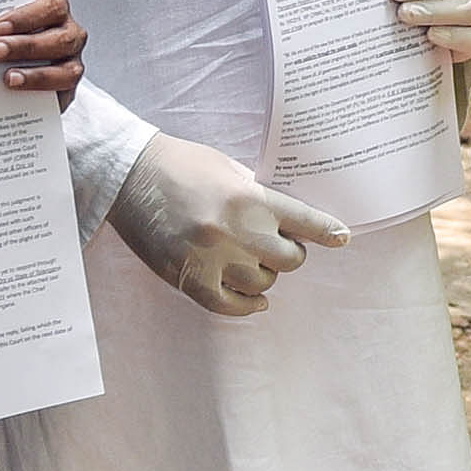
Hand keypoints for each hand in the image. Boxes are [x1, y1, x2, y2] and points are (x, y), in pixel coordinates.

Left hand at [0, 0, 87, 97]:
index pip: (52, 6)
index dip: (27, 17)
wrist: (15, 63)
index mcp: (55, 10)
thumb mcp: (3, 22)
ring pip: (68, 71)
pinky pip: (62, 96)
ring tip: (8, 78)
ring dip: (36, 76)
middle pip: (60, 40)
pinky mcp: (68, 91)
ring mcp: (72, 64)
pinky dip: (39, 95)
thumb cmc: (8, 34)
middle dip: (26, 46)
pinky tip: (17, 95)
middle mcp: (70, 35)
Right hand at [105, 135, 351, 316]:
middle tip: (275, 244)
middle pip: (289, 260)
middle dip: (287, 253)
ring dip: (263, 276)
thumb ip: (257, 196)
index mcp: (249, 198)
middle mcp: (236, 231)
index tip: (342, 237)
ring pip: (262, 285)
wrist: (128, 174)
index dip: (327, 231)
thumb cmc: (180, 164)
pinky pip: (230, 306)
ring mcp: (211, 258)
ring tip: (250, 261)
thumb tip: (285, 221)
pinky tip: (253, 300)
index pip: (304, 221)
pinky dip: (246, 306)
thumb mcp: (228, 168)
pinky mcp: (188, 278)